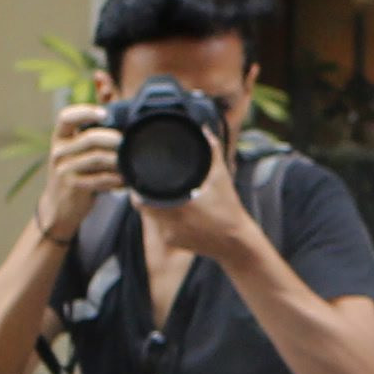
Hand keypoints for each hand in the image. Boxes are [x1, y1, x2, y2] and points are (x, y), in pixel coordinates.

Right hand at [36, 107, 122, 241]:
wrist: (60, 206)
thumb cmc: (76, 169)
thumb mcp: (76, 145)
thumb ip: (91, 120)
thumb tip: (106, 87)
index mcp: (60, 136)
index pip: (66, 116)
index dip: (85, 111)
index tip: (104, 113)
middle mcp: (58, 151)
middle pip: (89, 138)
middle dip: (113, 139)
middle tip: (127, 141)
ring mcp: (64, 170)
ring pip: (97, 159)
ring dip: (118, 159)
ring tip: (131, 160)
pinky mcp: (74, 187)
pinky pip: (100, 179)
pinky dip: (116, 179)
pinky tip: (125, 179)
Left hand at [135, 123, 260, 263]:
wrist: (235, 243)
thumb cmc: (229, 209)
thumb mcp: (221, 178)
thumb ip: (212, 152)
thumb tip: (205, 131)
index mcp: (177, 207)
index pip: (140, 198)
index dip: (137, 187)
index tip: (140, 175)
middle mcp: (170, 223)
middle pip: (141, 207)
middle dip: (142, 194)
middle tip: (147, 181)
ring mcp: (171, 236)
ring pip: (150, 217)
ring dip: (152, 206)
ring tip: (158, 192)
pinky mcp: (175, 243)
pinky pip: (161, 227)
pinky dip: (162, 217)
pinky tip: (171, 209)